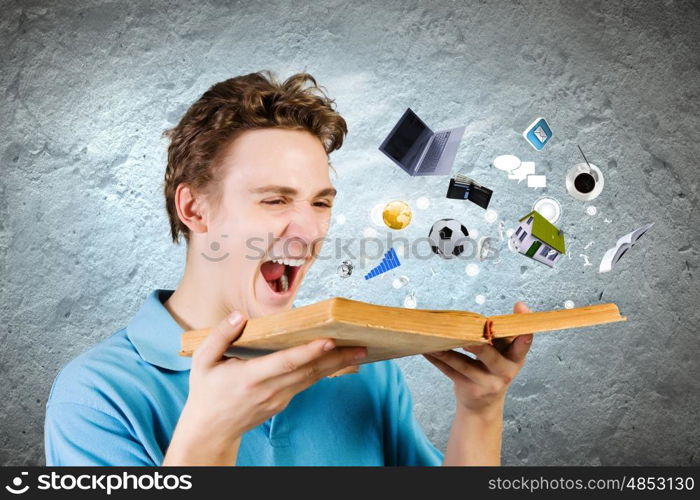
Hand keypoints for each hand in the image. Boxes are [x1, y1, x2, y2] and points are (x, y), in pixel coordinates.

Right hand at [163, 311, 366, 464]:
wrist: (210, 431)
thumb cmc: (206, 393)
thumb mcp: (202, 361)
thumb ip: (220, 336)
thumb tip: (239, 316)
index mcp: (250, 378)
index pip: (286, 363)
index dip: (309, 352)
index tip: (329, 341)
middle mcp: (269, 390)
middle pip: (308, 371)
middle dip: (336, 358)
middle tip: (361, 345)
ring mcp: (279, 398)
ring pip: (312, 378)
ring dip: (336, 364)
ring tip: (358, 350)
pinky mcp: (283, 402)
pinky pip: (306, 383)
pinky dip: (323, 371)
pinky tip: (337, 360)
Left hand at [423, 301, 532, 415]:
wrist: (484, 407)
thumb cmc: (493, 371)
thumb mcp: (505, 355)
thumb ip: (503, 335)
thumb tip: (512, 306)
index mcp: (516, 359)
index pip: (522, 344)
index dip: (523, 329)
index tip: (520, 309)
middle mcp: (504, 372)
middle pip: (489, 356)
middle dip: (477, 345)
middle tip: (466, 335)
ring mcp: (487, 384)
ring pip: (463, 364)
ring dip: (446, 351)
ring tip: (433, 339)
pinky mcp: (469, 389)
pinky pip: (450, 372)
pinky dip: (437, 360)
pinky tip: (427, 350)